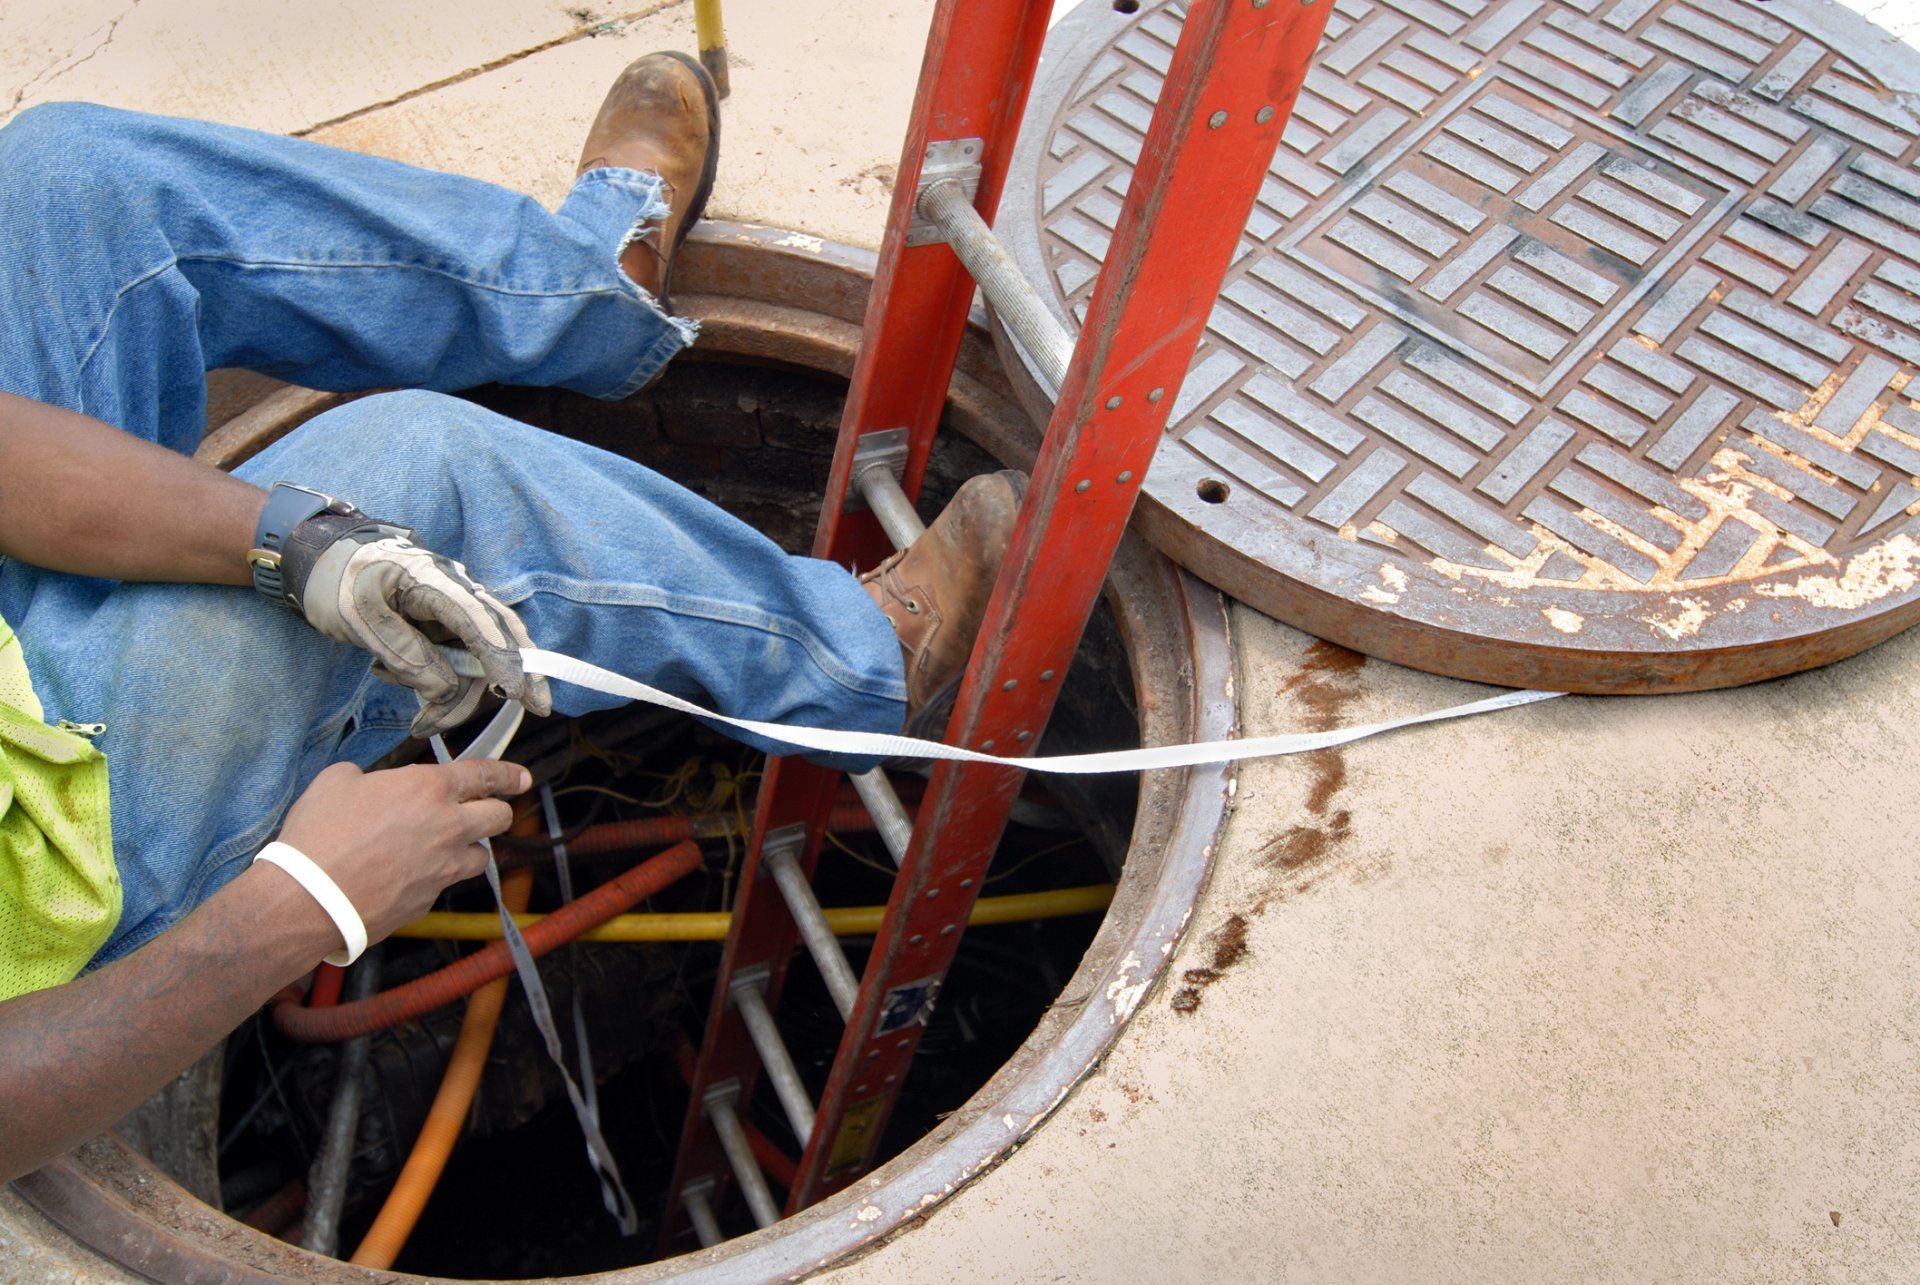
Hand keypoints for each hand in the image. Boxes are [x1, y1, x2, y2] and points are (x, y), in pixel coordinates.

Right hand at [276, 758, 530, 944]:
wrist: (307, 899)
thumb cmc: (318, 835)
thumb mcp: (338, 781)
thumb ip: (371, 777)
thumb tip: (376, 786)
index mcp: (431, 789)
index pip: (485, 775)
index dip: (508, 774)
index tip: (521, 778)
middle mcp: (449, 828)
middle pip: (499, 817)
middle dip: (495, 810)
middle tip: (482, 810)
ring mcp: (443, 868)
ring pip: (481, 856)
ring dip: (469, 848)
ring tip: (444, 846)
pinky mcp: (430, 900)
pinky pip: (446, 884)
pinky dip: (436, 878)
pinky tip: (408, 876)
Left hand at [280, 512, 552, 736]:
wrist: (323, 560)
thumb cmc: (338, 584)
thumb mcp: (362, 620)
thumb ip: (406, 654)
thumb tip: (447, 688)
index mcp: (433, 582)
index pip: (478, 621)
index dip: (502, 657)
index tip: (516, 691)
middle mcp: (455, 592)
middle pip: (500, 634)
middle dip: (517, 672)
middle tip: (539, 707)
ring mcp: (454, 609)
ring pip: (476, 659)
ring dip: (457, 696)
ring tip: (421, 721)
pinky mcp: (446, 625)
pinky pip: (458, 662)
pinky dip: (445, 687)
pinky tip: (414, 697)